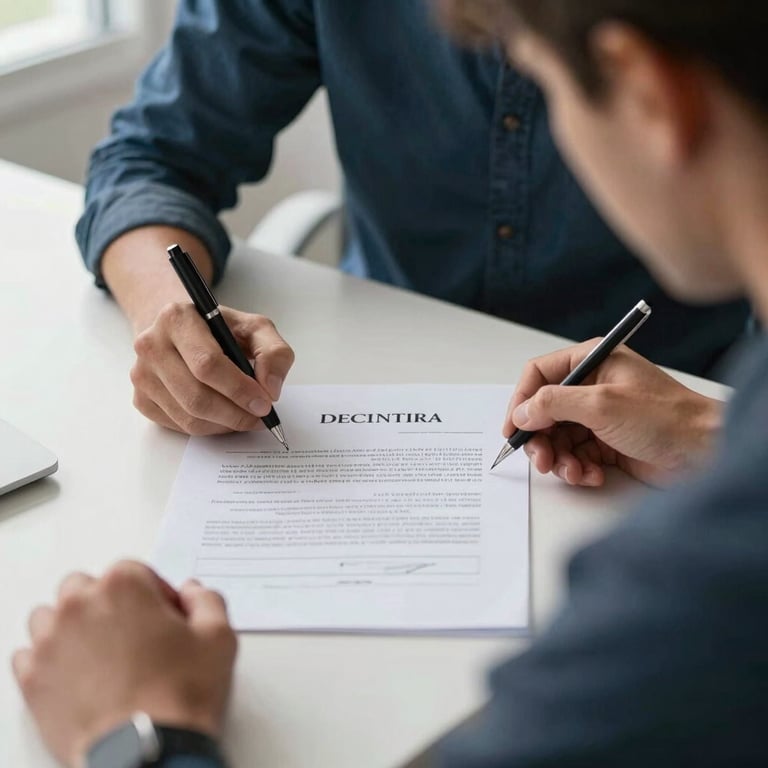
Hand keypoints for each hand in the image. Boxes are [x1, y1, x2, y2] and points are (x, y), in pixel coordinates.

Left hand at [12, 562, 236, 767]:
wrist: (146, 752)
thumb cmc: (181, 694)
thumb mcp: (219, 638)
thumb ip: (207, 601)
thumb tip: (193, 592)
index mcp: (124, 586)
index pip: (134, 570)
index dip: (154, 592)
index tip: (165, 617)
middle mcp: (80, 605)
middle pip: (85, 586)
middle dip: (107, 602)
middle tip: (131, 632)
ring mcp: (50, 642)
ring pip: (49, 616)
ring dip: (71, 625)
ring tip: (99, 653)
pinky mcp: (33, 680)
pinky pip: (28, 655)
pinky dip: (47, 659)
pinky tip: (74, 675)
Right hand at [131, 303, 294, 434]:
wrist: (182, 330)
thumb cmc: (219, 330)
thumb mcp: (254, 328)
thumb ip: (274, 352)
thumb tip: (270, 389)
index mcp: (177, 318)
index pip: (207, 364)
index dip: (239, 389)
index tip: (264, 403)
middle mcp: (151, 345)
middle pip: (196, 397)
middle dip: (235, 414)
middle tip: (259, 417)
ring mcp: (141, 374)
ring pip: (188, 417)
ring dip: (224, 424)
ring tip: (244, 415)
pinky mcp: (141, 398)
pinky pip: (178, 426)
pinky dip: (208, 428)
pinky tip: (223, 415)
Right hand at [506, 340, 723, 486]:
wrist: (705, 452)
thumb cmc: (667, 417)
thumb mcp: (601, 404)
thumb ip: (554, 404)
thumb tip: (522, 412)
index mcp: (592, 361)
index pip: (539, 374)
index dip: (521, 400)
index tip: (513, 428)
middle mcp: (592, 386)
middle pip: (543, 411)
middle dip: (540, 439)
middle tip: (541, 460)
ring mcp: (598, 416)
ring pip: (556, 438)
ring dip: (558, 459)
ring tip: (571, 472)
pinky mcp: (605, 443)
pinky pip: (574, 456)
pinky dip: (577, 469)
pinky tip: (592, 475)